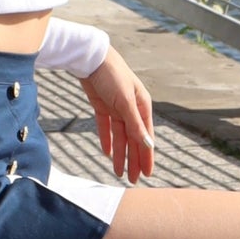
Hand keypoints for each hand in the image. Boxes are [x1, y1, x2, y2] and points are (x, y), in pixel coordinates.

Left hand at [80, 48, 154, 184]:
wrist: (91, 58)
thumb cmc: (113, 75)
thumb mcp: (125, 101)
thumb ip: (135, 124)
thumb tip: (148, 144)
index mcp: (142, 106)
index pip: (146, 136)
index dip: (147, 156)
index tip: (148, 174)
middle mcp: (131, 109)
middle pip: (134, 139)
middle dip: (134, 160)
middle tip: (133, 180)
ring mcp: (117, 108)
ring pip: (120, 136)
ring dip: (120, 154)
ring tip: (119, 172)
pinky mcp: (102, 106)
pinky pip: (106, 127)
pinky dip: (107, 140)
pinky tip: (106, 153)